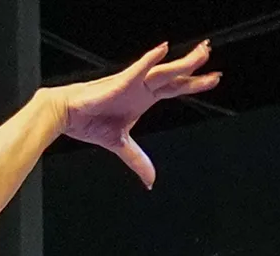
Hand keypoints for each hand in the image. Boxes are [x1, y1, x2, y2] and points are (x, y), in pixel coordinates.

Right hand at [43, 41, 220, 187]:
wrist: (65, 115)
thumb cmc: (89, 122)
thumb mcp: (119, 144)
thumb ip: (137, 160)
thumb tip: (151, 182)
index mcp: (144, 99)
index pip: (176, 88)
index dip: (195, 84)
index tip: (214, 79)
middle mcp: (142, 87)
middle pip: (175, 76)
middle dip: (195, 66)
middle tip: (213, 57)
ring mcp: (132, 83)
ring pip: (164, 71)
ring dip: (183, 63)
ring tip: (202, 53)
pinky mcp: (119, 82)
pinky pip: (138, 69)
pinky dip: (150, 60)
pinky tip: (163, 50)